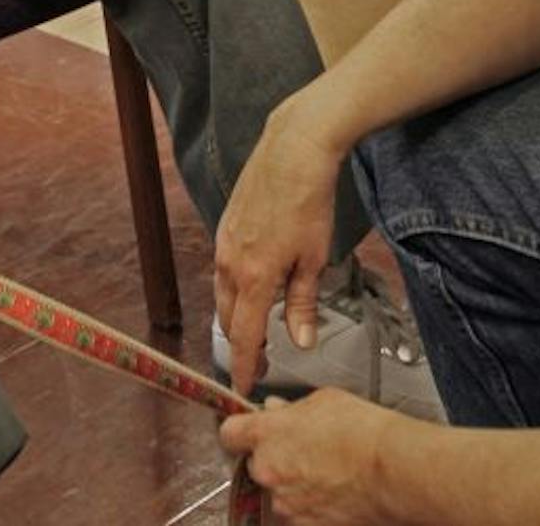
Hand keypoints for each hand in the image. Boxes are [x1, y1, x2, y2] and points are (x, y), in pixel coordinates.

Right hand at [215, 97, 346, 396]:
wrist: (292, 151)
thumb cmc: (309, 202)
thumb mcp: (315, 258)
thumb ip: (303, 303)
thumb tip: (300, 342)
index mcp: (255, 278)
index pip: (245, 336)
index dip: (244, 366)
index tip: (243, 388)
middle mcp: (230, 264)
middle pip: (228, 319)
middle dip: (241, 345)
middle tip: (261, 362)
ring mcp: (224, 244)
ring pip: (223, 295)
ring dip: (236, 317)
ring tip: (256, 330)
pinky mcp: (225, 226)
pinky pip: (223, 270)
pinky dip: (234, 289)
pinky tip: (252, 288)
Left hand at [220, 389, 423, 524]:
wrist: (394, 470)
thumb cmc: (364, 431)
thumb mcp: (324, 401)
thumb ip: (291, 409)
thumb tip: (278, 411)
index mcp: (266, 435)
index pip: (230, 434)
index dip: (242, 432)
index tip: (253, 431)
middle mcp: (268, 471)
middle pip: (257, 466)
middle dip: (275, 459)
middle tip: (305, 451)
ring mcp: (285, 503)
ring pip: (278, 493)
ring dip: (294, 485)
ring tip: (327, 472)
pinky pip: (298, 514)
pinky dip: (311, 506)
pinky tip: (335, 491)